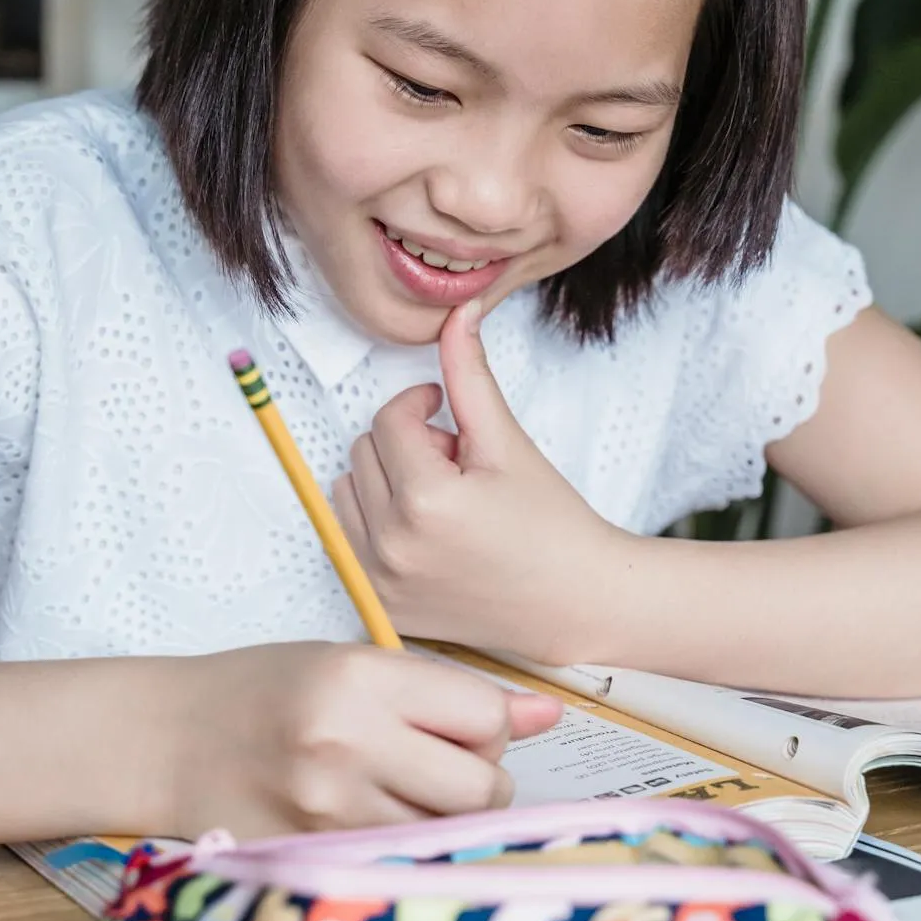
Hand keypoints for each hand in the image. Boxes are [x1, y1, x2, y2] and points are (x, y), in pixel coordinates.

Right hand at [164, 640, 560, 838]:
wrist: (166, 739)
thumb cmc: (265, 690)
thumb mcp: (353, 663)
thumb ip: (449, 692)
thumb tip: (548, 716)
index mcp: (361, 679)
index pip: (486, 718)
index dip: (487, 727)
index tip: (459, 728)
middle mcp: (347, 745)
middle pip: (482, 787)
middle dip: (480, 781)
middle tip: (439, 767)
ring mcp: (327, 811)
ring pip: (447, 836)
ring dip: (445, 822)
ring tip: (401, 795)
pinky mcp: (310, 858)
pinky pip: (400, 864)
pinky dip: (406, 851)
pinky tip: (374, 825)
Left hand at [333, 302, 623, 662]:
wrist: (574, 603)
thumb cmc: (550, 523)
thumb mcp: (507, 442)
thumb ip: (469, 375)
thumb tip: (457, 313)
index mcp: (424, 500)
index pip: (389, 419)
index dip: (423, 408)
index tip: (453, 422)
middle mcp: (390, 546)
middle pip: (363, 452)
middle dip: (408, 448)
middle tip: (459, 469)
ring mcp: (379, 582)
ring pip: (346, 492)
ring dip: (386, 483)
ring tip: (443, 502)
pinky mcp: (377, 607)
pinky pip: (346, 538)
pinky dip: (375, 524)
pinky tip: (427, 534)